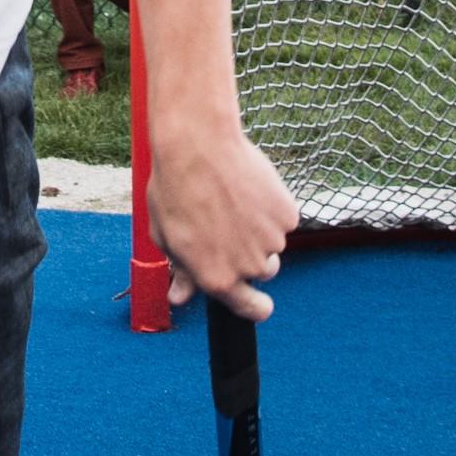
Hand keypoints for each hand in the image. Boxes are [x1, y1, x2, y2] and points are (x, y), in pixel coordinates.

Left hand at [147, 119, 297, 322]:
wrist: (198, 147)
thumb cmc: (175, 189)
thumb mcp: (167, 237)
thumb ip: (182, 271)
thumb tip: (180, 298)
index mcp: (218, 279)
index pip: (250, 309)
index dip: (257, 307)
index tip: (261, 305)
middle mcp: (249, 266)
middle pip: (264, 271)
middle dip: (253, 255)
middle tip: (233, 225)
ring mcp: (272, 240)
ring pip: (273, 242)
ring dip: (261, 228)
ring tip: (235, 198)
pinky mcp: (287, 214)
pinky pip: (283, 217)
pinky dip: (272, 205)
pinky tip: (249, 185)